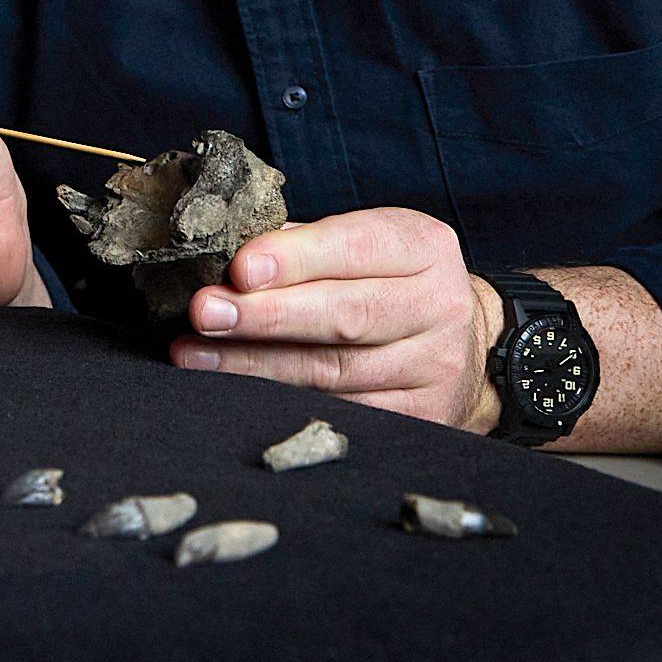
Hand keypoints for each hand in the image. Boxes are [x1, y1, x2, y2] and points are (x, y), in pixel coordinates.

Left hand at [174, 206, 501, 431]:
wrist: (464, 341)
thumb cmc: (389, 281)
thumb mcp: (365, 244)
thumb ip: (302, 244)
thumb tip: (222, 255)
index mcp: (424, 247)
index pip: (355, 248)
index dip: (295, 259)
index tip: (240, 268)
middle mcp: (439, 305)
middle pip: (345, 316)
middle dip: (266, 315)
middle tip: (205, 312)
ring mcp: (434, 366)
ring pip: (335, 371)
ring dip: (256, 364)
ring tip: (197, 354)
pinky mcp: (423, 417)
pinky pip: (342, 411)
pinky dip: (282, 400)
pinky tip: (236, 390)